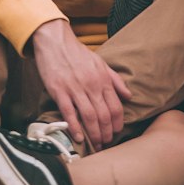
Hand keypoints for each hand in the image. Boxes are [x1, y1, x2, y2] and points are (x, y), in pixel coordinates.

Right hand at [31, 19, 131, 149]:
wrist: (55, 40)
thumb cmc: (77, 53)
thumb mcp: (100, 63)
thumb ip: (115, 80)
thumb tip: (129, 96)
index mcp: (102, 79)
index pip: (116, 107)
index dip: (117, 123)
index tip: (116, 133)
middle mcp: (91, 85)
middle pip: (104, 115)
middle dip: (106, 133)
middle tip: (106, 143)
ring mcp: (75, 88)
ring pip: (89, 117)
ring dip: (94, 134)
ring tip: (95, 144)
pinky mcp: (59, 90)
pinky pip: (69, 113)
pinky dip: (75, 127)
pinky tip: (79, 137)